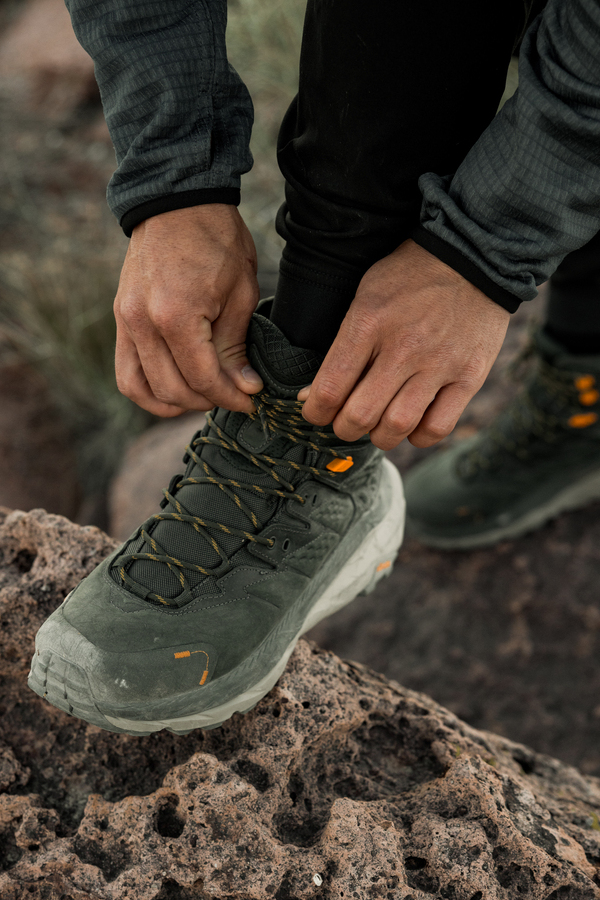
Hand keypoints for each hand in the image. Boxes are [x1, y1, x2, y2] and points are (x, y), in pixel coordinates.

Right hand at [114, 204, 262, 416]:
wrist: (178, 200)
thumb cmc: (216, 239)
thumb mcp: (241, 292)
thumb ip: (235, 346)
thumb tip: (243, 387)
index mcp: (176, 315)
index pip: (202, 377)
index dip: (230, 396)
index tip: (250, 399)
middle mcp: (143, 322)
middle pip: (172, 388)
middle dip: (206, 400)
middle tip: (232, 394)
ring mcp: (125, 320)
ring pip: (139, 388)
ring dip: (171, 403)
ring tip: (201, 397)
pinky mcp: (120, 317)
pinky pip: (125, 369)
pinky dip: (147, 389)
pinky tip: (174, 389)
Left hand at [299, 239, 509, 449]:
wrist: (473, 257)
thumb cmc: (409, 277)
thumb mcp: (365, 296)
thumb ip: (341, 346)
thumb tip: (313, 395)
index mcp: (369, 323)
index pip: (330, 389)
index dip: (315, 412)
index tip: (316, 411)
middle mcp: (403, 348)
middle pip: (360, 416)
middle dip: (343, 428)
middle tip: (346, 422)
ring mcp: (439, 365)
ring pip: (397, 427)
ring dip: (379, 436)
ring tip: (377, 426)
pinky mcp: (469, 377)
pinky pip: (438, 428)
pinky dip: (418, 436)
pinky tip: (412, 424)